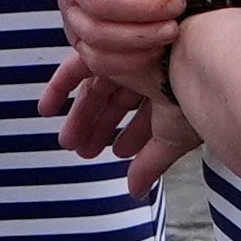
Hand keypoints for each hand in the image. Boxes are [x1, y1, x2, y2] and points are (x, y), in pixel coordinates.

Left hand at [40, 57, 201, 194]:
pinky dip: (59, 87)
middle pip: (117, 101)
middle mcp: (147, 72)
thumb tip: (136, 191)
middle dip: (101, 129)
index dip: (132, 135)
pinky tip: (46, 109)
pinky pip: (75, 67)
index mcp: (170, 89)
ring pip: (97, 89)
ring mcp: (125, 59)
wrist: (191, 59)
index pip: (145, 114)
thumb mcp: (171, 138)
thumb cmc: (194, 96)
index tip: (119, 153)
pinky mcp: (103, 49)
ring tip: (69, 143)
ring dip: (82, 118)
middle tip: (85, 152)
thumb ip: (150, 163)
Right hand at [53, 0, 204, 91]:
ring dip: (141, 36)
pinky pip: (96, 59)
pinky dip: (129, 60)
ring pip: (96, 34)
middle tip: (178, 2)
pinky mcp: (79, 36)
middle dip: (146, 7)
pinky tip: (157, 46)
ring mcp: (69, 8)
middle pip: (99, 2)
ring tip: (173, 26)